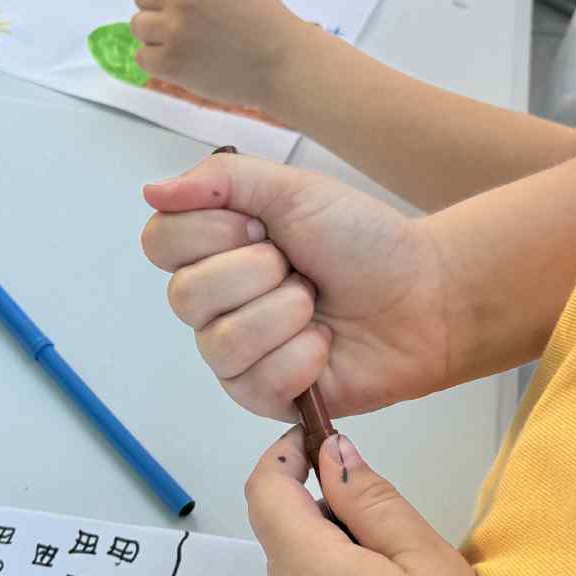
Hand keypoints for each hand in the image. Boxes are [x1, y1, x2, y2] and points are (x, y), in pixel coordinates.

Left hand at [132, 0, 310, 113]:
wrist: (281, 64)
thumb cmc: (263, 18)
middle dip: (158, 7)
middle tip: (187, 22)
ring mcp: (175, 29)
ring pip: (138, 25)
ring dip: (156, 34)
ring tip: (186, 42)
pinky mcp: (170, 62)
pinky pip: (143, 56)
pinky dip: (159, 61)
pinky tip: (184, 60)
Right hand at [141, 151, 458, 417]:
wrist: (423, 294)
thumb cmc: (362, 241)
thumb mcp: (295, 189)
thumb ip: (223, 180)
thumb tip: (151, 191)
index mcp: (213, 249)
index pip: (160, 241)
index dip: (210, 231)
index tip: (262, 225)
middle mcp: (213, 303)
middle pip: (185, 295)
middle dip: (258, 271)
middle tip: (299, 267)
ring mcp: (233, 354)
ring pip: (220, 341)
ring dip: (285, 312)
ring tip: (316, 303)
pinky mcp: (260, 395)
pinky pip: (255, 380)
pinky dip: (302, 355)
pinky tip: (325, 345)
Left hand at [247, 427, 526, 575]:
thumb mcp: (427, 562)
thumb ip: (372, 500)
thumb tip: (330, 454)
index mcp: (302, 570)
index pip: (263, 490)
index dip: (283, 454)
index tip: (320, 436)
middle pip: (285, 532)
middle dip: (329, 508)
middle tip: (400, 527)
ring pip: (302, 573)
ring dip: (341, 555)